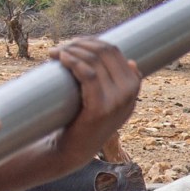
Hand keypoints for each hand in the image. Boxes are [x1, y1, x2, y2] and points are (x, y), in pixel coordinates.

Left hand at [51, 37, 140, 164]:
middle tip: (61, 48)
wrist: (74, 149)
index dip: (91, 41)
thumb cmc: (86, 119)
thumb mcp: (111, 102)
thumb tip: (131, 62)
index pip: (114, 50)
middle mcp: (130, 92)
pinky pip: (87, 75)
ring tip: (55, 53)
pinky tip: (61, 58)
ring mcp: (117, 101)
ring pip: (94, 61)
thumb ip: (121, 85)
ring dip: (72, 50)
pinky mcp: (100, 108)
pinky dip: (73, 62)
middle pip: (104, 52)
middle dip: (80, 44)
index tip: (73, 44)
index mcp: (133, 85)